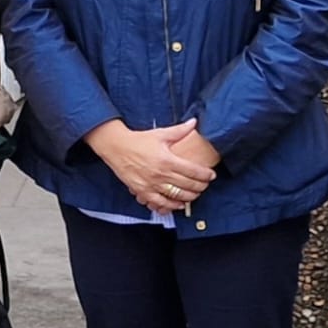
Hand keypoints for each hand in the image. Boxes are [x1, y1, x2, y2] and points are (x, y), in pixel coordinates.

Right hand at [84, 118, 216, 212]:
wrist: (116, 147)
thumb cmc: (138, 140)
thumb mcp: (161, 134)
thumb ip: (180, 130)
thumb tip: (194, 122)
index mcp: (168, 160)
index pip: (194, 171)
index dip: (206, 175)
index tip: (211, 175)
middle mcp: (161, 174)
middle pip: (188, 185)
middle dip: (201, 187)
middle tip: (205, 185)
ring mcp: (152, 184)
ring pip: (177, 196)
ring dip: (189, 197)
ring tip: (195, 194)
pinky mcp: (142, 191)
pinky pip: (160, 203)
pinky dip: (171, 206)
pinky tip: (178, 204)